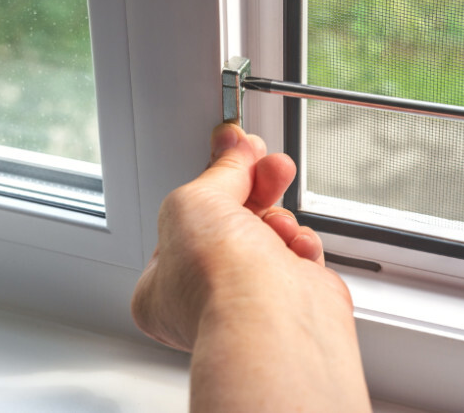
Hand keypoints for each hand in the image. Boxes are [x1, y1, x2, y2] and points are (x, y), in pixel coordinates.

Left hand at [132, 124, 370, 411]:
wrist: (271, 316)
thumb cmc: (216, 280)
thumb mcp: (195, 200)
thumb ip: (218, 171)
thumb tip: (234, 146)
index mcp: (163, 285)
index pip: (187, 220)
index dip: (211, 182)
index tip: (229, 151)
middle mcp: (206, 296)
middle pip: (230, 221)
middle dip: (253, 185)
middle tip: (265, 161)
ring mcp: (251, 298)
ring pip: (267, 235)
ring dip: (277, 216)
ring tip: (279, 216)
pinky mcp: (293, 298)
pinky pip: (298, 254)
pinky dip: (301, 244)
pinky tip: (294, 246)